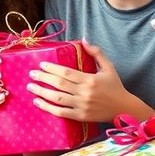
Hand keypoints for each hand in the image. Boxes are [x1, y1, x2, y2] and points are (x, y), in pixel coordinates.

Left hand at [28, 41, 146, 121]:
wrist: (124, 109)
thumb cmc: (115, 86)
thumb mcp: (109, 67)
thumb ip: (97, 53)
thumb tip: (84, 39)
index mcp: (90, 79)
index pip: (67, 73)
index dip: (52, 68)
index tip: (41, 64)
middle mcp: (85, 93)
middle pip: (59, 84)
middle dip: (43, 78)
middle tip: (31, 74)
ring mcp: (82, 106)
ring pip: (57, 99)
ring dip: (42, 92)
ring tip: (30, 87)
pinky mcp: (80, 116)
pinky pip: (61, 113)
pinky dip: (48, 108)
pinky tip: (38, 102)